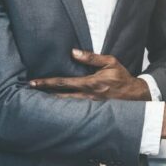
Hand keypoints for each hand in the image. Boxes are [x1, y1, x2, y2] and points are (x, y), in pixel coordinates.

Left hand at [29, 50, 149, 100]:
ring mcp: (90, 107)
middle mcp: (87, 97)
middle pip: (60, 98)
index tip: (34, 82)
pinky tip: (54, 110)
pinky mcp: (93, 113)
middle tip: (28, 94)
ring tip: (36, 102)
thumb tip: (73, 52)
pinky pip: (74, 112)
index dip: (47, 83)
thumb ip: (91, 58)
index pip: (63, 83)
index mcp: (90, 83)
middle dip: (43, 96)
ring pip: (65, 107)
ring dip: (51, 105)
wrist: (137, 96)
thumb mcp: (110, 62)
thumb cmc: (122, 78)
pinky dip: (63, 111)